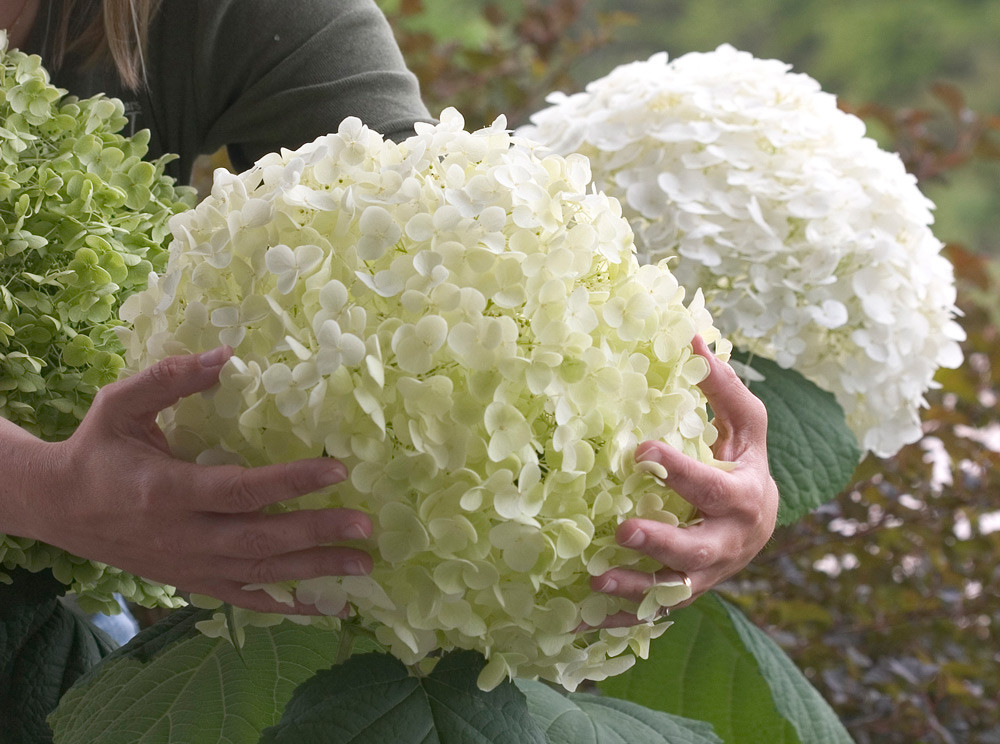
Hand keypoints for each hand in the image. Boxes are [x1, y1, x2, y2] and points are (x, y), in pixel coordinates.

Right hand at [7, 347, 370, 613]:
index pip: (241, 490)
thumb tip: (225, 353)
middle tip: (365, 526)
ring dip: (316, 571)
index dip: (292, 481)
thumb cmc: (97, 451)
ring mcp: (190, 566)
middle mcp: (183, 536)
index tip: (338, 470)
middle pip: (261, 539)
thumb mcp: (120, 406)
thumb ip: (170, 379)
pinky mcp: (193, 582)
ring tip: (364, 564)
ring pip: (262, 574)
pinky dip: (287, 606)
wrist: (59, 508)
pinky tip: (325, 606)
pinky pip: (246, 599)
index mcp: (168, 491)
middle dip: (317, 534)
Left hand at [591, 335, 778, 625]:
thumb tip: (691, 335)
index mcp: (742, 499)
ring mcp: (706, 576)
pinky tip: (578, 623)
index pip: (712, 487)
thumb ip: (723, 389)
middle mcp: (727, 545)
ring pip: (672, 591)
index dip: (680, 471)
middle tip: (621, 531)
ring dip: (634, 591)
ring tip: (594, 582)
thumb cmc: (745, 466)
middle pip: (696, 552)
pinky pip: (652, 615)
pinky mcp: (684, 594)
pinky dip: (618, 622)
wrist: (758, 527)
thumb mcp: (746, 428)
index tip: (641, 450)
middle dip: (660, 544)